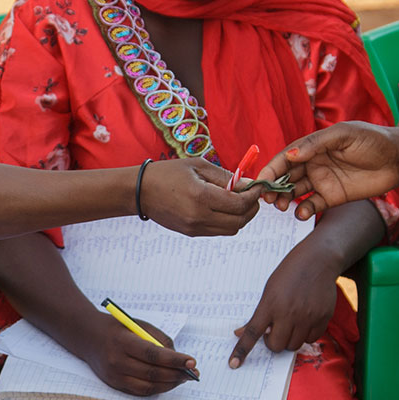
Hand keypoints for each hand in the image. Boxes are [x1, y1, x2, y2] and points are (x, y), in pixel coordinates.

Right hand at [79, 310, 197, 395]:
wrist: (87, 337)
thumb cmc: (117, 328)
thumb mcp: (138, 325)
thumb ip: (158, 339)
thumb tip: (178, 358)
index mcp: (122, 342)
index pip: (153, 355)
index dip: (174, 360)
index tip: (191, 361)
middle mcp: (116, 361)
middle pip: (152, 373)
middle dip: (176, 374)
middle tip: (192, 373)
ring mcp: (114, 376)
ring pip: (148, 387)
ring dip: (169, 385)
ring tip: (182, 378)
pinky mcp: (114, 385)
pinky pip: (140, 392)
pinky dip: (157, 389)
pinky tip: (168, 383)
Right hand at [138, 160, 260, 235]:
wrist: (140, 192)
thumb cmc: (168, 173)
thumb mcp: (198, 166)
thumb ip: (225, 176)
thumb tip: (248, 185)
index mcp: (201, 197)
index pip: (239, 203)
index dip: (253, 196)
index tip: (258, 187)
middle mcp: (199, 217)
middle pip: (240, 221)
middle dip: (251, 208)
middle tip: (252, 196)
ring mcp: (195, 228)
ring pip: (231, 229)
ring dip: (241, 217)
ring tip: (239, 201)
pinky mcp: (191, 233)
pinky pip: (219, 231)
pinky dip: (228, 221)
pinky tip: (224, 207)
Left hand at [231, 244, 341, 364]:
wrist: (318, 260)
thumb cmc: (290, 273)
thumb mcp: (269, 289)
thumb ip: (259, 313)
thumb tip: (241, 332)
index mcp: (271, 304)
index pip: (252, 332)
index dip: (242, 350)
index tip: (234, 364)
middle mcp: (289, 313)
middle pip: (276, 346)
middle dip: (273, 342)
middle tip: (275, 330)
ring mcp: (308, 317)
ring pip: (294, 346)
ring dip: (290, 339)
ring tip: (292, 323)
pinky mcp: (323, 318)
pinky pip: (311, 339)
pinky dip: (306, 335)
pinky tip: (306, 320)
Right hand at [257, 124, 398, 218]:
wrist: (397, 159)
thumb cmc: (372, 140)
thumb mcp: (343, 135)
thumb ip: (316, 144)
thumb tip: (290, 155)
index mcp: (313, 147)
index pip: (286, 158)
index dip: (271, 169)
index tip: (260, 180)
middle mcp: (313, 164)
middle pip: (286, 177)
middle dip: (274, 187)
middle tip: (268, 198)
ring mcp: (322, 181)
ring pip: (295, 192)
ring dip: (285, 199)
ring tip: (281, 206)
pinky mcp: (333, 197)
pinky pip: (313, 205)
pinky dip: (304, 210)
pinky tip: (302, 213)